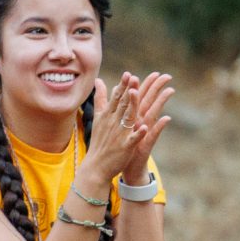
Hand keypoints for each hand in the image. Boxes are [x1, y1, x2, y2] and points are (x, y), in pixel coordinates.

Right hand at [76, 75, 148, 189]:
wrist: (95, 166)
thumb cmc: (99, 141)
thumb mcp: (98, 117)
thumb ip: (100, 98)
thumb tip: (98, 81)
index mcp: (108, 116)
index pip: (116, 98)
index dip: (122, 86)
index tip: (127, 74)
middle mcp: (113, 123)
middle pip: (122, 104)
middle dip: (128, 90)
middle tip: (133, 77)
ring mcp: (119, 135)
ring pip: (127, 117)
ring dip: (131, 106)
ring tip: (135, 94)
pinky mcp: (125, 147)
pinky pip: (132, 139)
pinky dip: (138, 133)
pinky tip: (144, 127)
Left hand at [119, 72, 173, 181]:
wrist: (127, 166)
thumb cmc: (123, 145)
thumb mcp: (122, 127)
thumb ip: (122, 111)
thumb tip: (123, 97)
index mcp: (133, 117)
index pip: (140, 98)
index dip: (146, 85)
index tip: (155, 72)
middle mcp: (141, 123)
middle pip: (150, 102)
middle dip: (157, 89)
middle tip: (166, 76)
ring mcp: (145, 133)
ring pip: (153, 115)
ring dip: (160, 103)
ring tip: (168, 91)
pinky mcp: (145, 144)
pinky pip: (153, 134)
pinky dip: (159, 127)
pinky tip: (167, 118)